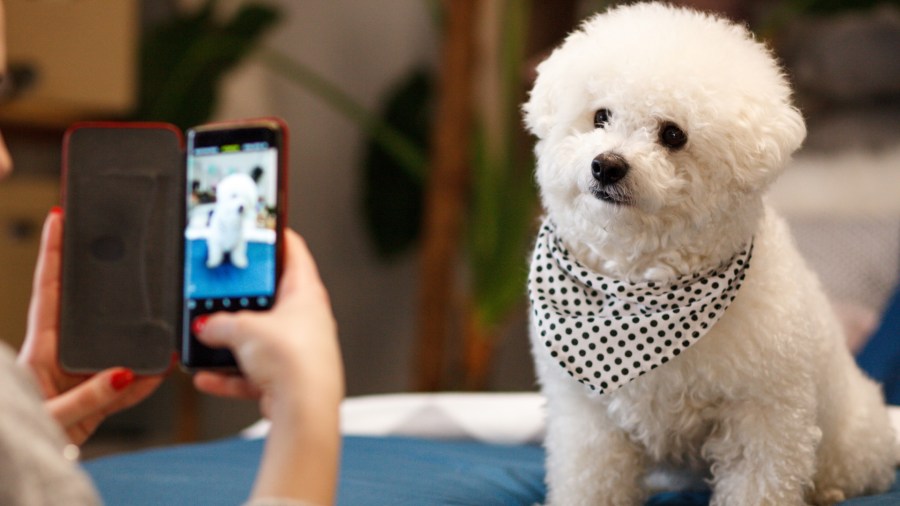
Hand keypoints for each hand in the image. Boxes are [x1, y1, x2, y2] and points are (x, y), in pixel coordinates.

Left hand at [17, 208, 166, 444]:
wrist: (26, 469)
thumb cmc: (18, 434)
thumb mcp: (51, 416)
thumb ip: (87, 397)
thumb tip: (122, 372)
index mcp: (39, 353)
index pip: (48, 293)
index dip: (53, 255)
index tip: (61, 220)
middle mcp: (61, 358)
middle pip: (88, 311)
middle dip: (107, 285)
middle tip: (124, 254)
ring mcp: (82, 376)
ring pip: (116, 345)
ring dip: (139, 338)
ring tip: (161, 326)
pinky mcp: (98, 398)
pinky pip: (129, 382)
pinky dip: (148, 377)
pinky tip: (163, 369)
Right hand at [192, 228, 343, 415]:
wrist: (304, 409)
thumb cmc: (294, 360)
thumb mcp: (245, 329)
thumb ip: (220, 324)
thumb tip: (206, 326)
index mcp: (306, 294)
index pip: (294, 253)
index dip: (277, 238)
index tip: (261, 229)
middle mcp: (306, 320)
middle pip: (270, 299)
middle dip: (242, 298)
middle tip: (219, 290)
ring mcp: (297, 350)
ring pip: (259, 339)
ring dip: (231, 342)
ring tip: (206, 338)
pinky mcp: (287, 379)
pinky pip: (252, 373)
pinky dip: (229, 376)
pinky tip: (206, 377)